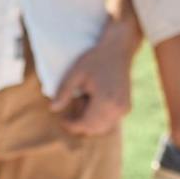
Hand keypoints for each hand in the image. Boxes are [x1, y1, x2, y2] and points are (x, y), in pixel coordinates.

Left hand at [49, 16, 138, 136]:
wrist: (118, 49)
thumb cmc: (95, 59)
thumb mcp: (76, 73)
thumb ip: (64, 92)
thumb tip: (52, 109)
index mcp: (105, 101)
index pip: (85, 124)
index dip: (71, 125)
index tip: (62, 119)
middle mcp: (117, 108)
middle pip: (94, 128)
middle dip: (81, 123)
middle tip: (71, 108)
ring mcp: (124, 108)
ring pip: (103, 126)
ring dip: (90, 120)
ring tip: (84, 100)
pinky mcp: (126, 106)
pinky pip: (110, 120)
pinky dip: (99, 116)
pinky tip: (94, 99)